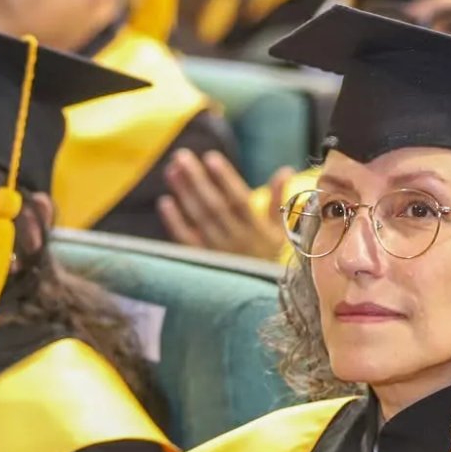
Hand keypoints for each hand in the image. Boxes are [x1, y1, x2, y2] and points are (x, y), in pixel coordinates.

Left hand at [159, 151, 288, 259]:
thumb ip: (280, 200)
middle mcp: (237, 240)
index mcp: (257, 230)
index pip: (240, 200)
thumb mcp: (279, 230)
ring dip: (184, 193)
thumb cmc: (268, 256)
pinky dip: (175, 222)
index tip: (211, 157)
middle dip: (197, 179)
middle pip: (214, 206)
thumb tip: (286, 169)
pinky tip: (165, 201)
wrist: (260, 295)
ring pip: (199, 219)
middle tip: (181, 156)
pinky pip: (186, 241)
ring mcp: (218, 251)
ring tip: (172, 170)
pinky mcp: (203, 261)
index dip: (225, 178)